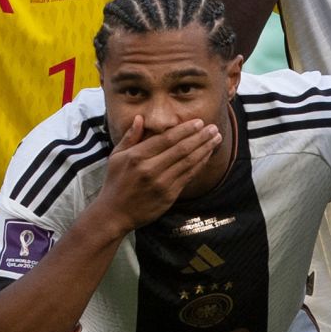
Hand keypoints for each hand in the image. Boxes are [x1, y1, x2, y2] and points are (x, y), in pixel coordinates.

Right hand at [96, 116, 222, 232]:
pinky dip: (201, 164)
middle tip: (213, 127)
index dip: (185, 129)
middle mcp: (150, 169)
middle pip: (182, 149)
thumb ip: (130, 137)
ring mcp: (161, 183)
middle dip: (200, 137)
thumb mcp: (116, 157)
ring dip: (205, 148)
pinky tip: (208, 155)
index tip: (199, 122)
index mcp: (136, 157)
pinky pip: (189, 176)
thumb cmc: (115, 182)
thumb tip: (140, 118)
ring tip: (216, 138)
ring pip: (189, 162)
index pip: (166, 139)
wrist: (114, 214)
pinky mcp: (169, 195)